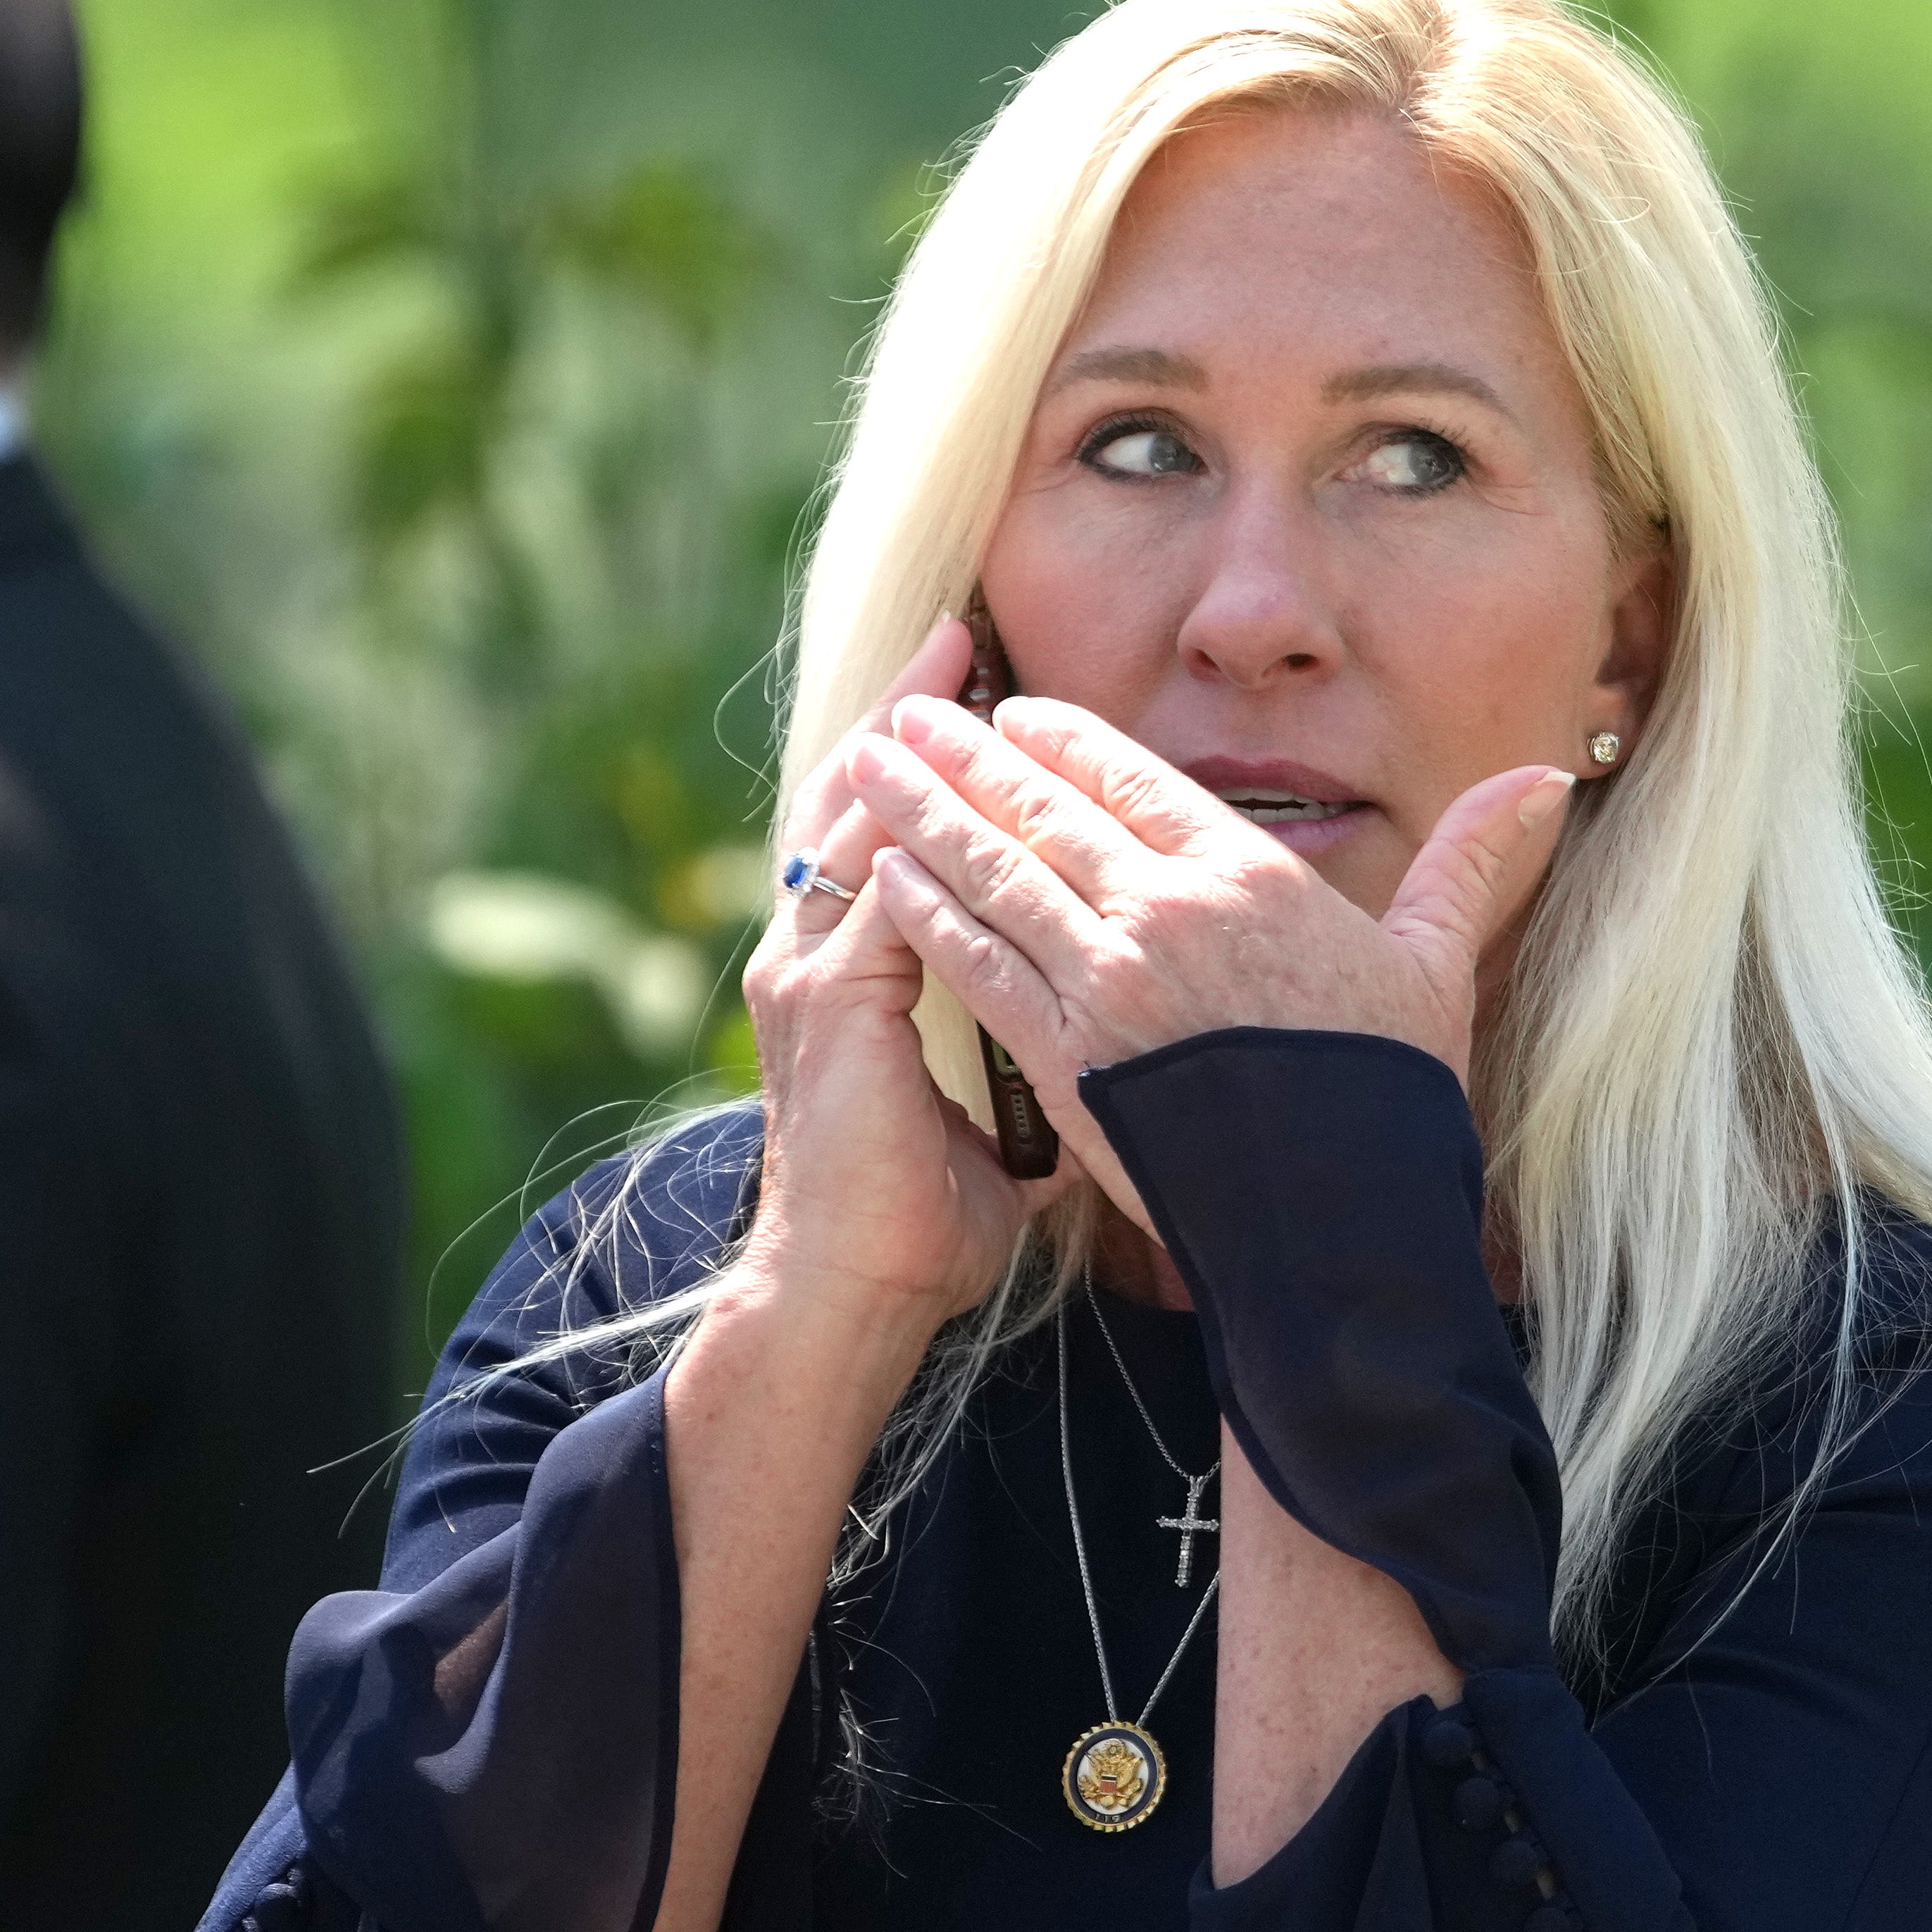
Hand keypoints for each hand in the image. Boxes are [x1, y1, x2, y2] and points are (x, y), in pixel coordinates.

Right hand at [736, 618, 1058, 1331]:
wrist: (854, 1293)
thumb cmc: (926, 1222)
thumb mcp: (998, 1114)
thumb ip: (1036, 1052)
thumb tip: (1118, 1039)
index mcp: (855, 973)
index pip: (900, 842)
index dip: (939, 770)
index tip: (993, 703)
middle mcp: (820, 955)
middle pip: (867, 804)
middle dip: (918, 722)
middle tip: (965, 638)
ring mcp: (813, 973)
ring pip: (861, 825)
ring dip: (910, 748)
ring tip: (952, 672)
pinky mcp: (829, 1002)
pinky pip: (876, 888)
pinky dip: (914, 829)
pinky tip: (952, 777)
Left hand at [845, 695, 1570, 1230]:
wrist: (1343, 1229)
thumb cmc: (1396, 1101)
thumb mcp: (1440, 965)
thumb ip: (1472, 862)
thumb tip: (1550, 776)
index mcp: (1251, 880)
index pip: (1135, 780)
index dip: (1064, 740)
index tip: (1015, 712)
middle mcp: (1170, 914)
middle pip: (1047, 812)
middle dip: (965, 757)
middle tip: (904, 712)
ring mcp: (1109, 985)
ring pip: (995, 872)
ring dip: (924, 813)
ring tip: (868, 763)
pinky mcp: (1065, 1058)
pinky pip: (976, 963)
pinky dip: (927, 912)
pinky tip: (887, 876)